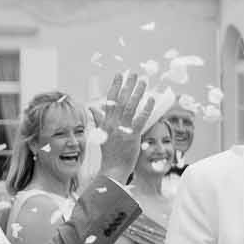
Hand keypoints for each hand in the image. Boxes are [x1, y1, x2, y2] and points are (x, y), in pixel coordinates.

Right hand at [95, 72, 152, 186]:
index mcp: (106, 122)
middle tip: (134, 73)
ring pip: (130, 107)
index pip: (110, 99)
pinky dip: (145, 109)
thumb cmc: (109, 153)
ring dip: (137, 93)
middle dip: (127, 85)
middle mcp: (113, 123)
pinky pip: (140, 120)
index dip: (115, 86)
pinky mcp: (132, 137)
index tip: (120, 74)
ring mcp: (122, 130)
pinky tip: (151, 99)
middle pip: (121, 100)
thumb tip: (93, 107)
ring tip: (143, 82)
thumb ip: (99, 119)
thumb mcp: (102, 134)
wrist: (112, 169)